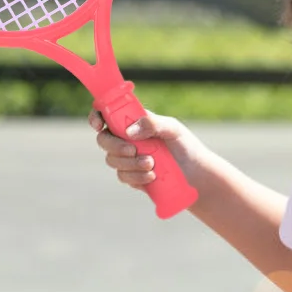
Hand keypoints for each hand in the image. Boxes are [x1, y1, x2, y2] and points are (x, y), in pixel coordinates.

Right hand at [87, 106, 210, 195]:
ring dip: (130, 164)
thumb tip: (129, 132)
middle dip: (115, 146)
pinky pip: (123, 176)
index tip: (99, 125)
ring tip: (152, 165)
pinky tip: (152, 177)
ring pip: (112, 160)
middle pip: (103, 140)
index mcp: (132, 121)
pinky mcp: (131, 176)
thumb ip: (152, 124)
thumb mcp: (172, 129)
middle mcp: (126, 139)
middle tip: (133, 151)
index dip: (96, 118)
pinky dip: (136, 177)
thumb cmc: (184, 146)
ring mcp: (127, 159)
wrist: (195, 174)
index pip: (106, 115)